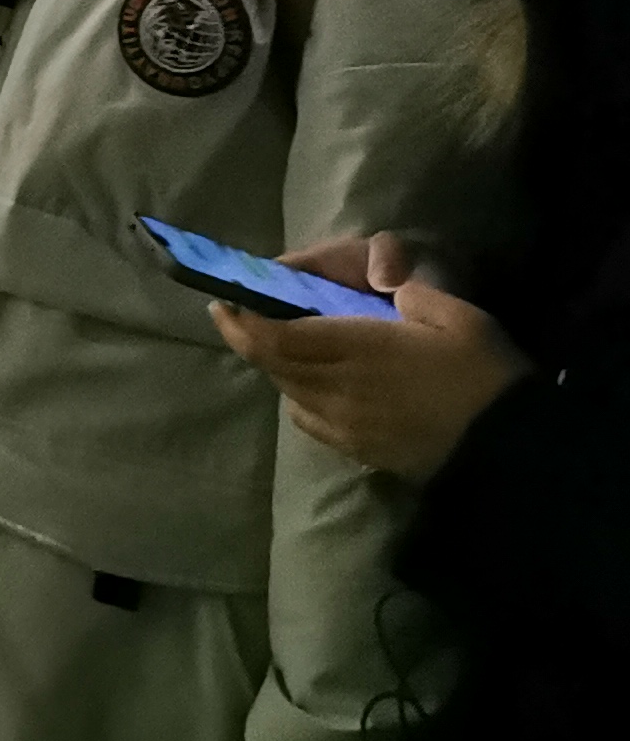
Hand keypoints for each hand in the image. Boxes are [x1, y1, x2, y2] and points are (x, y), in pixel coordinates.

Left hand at [211, 232, 530, 479]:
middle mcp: (339, 390)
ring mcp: (348, 427)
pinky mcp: (363, 453)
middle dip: (248, 340)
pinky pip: (312, 424)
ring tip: (279, 348)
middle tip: (235, 318)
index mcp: (357, 350)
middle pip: (274, 365)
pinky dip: (301, 400)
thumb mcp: (458, 316)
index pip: (277, 337)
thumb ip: (412, 293)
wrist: (517, 453)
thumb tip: (387, 287)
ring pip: (290, 394)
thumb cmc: (487, 376)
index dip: (242, 321)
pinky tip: (316, 388)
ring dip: (276, 369)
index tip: (223, 303)